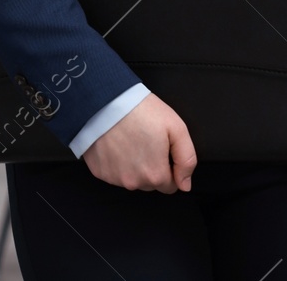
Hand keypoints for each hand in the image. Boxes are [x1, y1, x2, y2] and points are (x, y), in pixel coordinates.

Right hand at [80, 92, 195, 192]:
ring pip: (132, 179)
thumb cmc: (141, 111)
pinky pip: (113, 174)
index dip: (169, 167)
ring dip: (133, 166)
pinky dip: (116, 162)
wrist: (106, 101)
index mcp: (155, 175)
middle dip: (151, 167)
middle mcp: (134, 182)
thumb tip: (185, 185)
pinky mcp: (99, 171)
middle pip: (150, 183)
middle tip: (146, 141)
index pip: (170, 185)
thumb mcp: (176, 128)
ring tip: (130, 140)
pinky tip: (116, 144)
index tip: (162, 149)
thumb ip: (186, 160)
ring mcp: (114, 178)